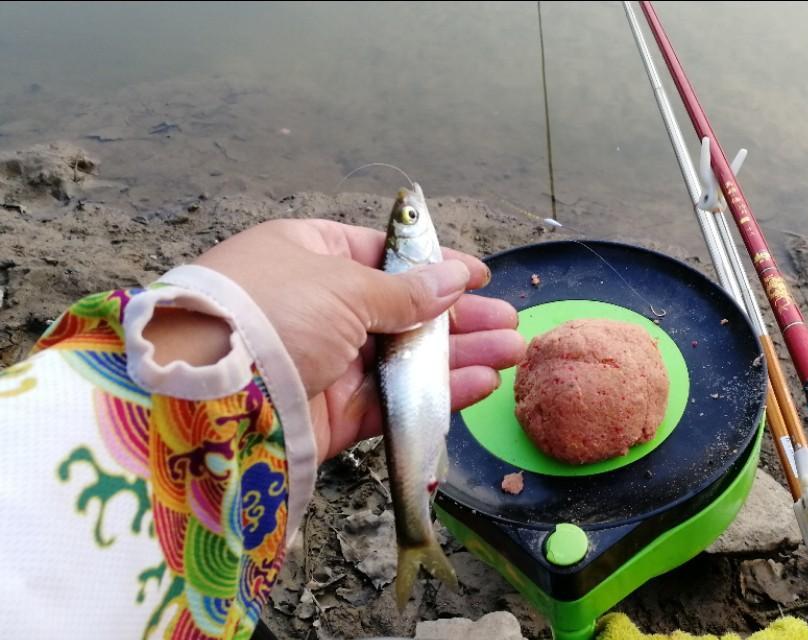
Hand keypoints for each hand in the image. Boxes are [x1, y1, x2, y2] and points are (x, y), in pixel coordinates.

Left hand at [183, 218, 523, 461]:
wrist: (205, 395)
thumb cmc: (273, 312)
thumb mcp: (343, 285)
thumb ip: (406, 291)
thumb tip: (454, 277)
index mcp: (308, 255)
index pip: (381, 255)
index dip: (432, 265)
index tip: (478, 275)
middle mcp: (317, 306)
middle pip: (401, 309)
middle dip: (458, 316)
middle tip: (507, 321)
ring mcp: (325, 361)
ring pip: (405, 357)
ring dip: (459, 355)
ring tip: (512, 352)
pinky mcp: (332, 412)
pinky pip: (395, 399)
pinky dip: (438, 393)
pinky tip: (482, 383)